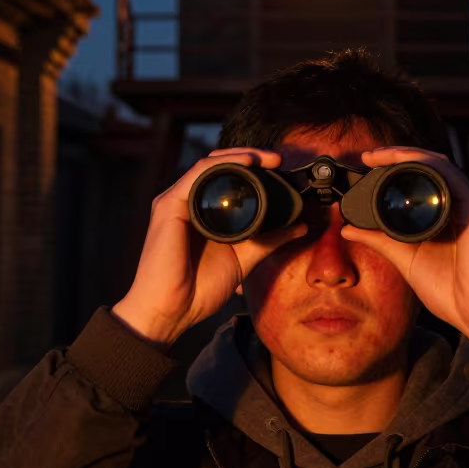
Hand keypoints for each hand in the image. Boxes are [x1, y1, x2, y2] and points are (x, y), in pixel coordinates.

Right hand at [113, 149, 307, 345]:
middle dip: (249, 157)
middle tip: (277, 159)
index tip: (280, 169)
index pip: (227, 179)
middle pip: (219, 166)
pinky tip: (245, 163)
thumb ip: (269, 240)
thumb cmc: (199, 289)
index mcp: (203, 212)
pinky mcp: (168, 204)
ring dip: (239, 156)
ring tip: (266, 158)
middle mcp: (188, 202)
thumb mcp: (244, 259)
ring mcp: (176, 201)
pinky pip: (197, 174)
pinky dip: (223, 164)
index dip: (253, 169)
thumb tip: (300, 226)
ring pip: (210, 165)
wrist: (172, 311)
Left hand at [340, 147, 468, 351]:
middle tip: (368, 155)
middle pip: (428, 166)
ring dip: (407, 154)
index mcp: (444, 214)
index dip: (393, 168)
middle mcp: (458, 204)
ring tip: (379, 155)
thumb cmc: (451, 293)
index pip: (419, 180)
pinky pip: (450, 174)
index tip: (365, 166)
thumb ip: (380, 241)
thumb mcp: (405, 260)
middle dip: (397, 155)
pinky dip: (425, 164)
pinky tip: (404, 162)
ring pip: (438, 163)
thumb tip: (347, 228)